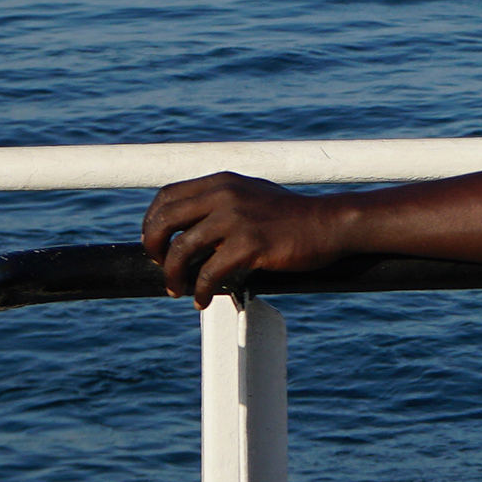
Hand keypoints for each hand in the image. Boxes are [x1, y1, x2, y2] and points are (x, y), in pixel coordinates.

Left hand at [141, 171, 344, 304]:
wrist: (330, 224)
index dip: (151, 221)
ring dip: (173, 275)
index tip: (156, 243)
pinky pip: (209, 272)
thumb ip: (222, 202)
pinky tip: (203, 300)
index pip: (167, 196)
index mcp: (222, 182)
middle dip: (153, 248)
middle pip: (165, 220)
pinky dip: (200, 290)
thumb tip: (191, 227)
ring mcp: (237, 218)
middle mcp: (224, 194)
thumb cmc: (292, 216)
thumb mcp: (252, 194)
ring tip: (177, 289)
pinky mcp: (251, 244)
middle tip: (160, 266)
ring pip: (182, 249)